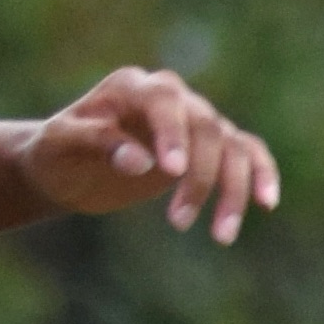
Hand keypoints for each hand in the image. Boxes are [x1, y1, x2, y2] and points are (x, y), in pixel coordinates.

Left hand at [16, 66, 280, 243]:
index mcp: (132, 86)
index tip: (171, 173)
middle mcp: (170, 97)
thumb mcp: (60, 145)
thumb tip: (139, 162)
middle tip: (178, 223)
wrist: (64, 164)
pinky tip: (267, 203)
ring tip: (220, 236)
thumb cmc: (56, 151)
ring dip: (233, 189)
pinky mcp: (207, 146)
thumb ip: (95, 143)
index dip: (172, 133)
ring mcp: (192, 119)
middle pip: (206, 127)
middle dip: (200, 177)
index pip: (164, 101)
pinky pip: (245, 152)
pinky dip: (260, 173)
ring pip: (232, 145)